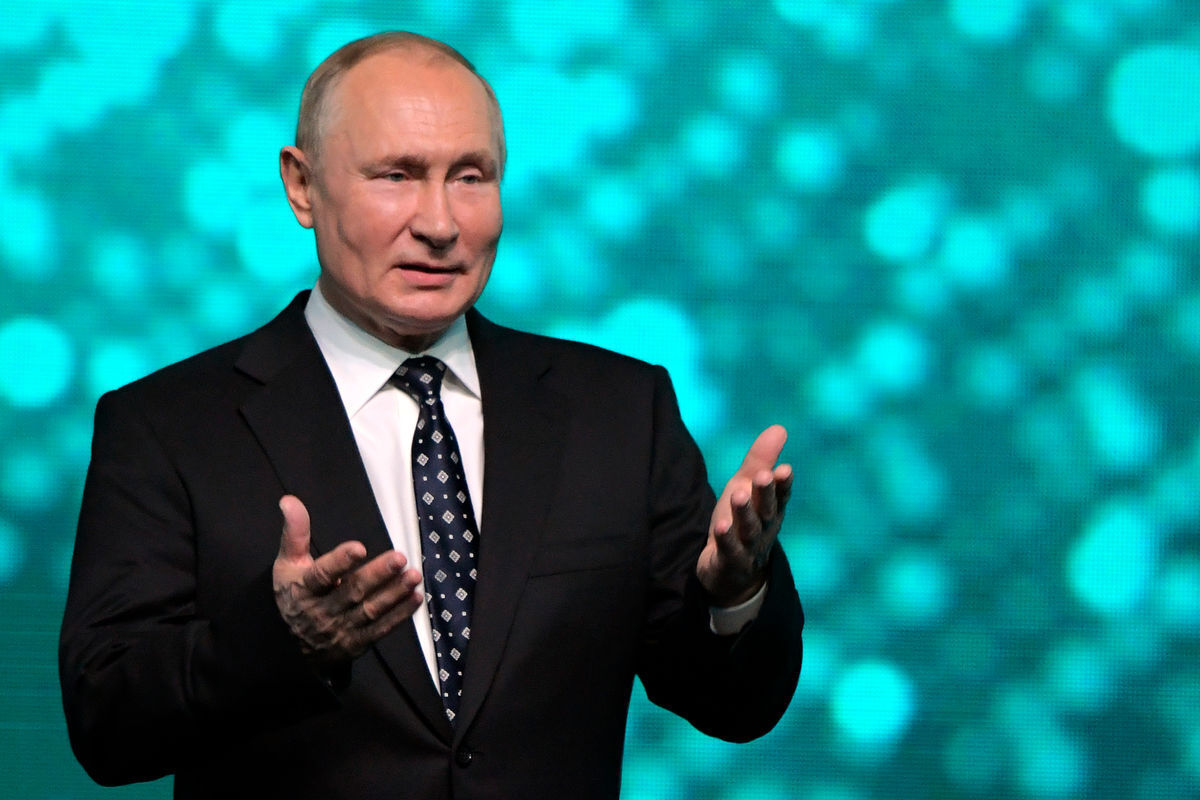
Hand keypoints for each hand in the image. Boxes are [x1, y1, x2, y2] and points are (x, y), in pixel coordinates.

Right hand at [273, 495, 423, 666]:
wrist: (291, 648)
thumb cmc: (294, 595)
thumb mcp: (288, 565)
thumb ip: (294, 533)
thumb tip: (289, 500)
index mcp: (303, 589)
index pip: (321, 575)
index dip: (340, 562)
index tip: (359, 547)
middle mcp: (321, 611)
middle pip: (352, 592)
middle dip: (377, 575)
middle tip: (400, 557)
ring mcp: (340, 630)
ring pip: (370, 610)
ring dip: (394, 593)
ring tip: (414, 576)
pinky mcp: (356, 643)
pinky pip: (380, 629)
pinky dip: (399, 615)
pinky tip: (415, 597)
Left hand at [696, 425, 792, 606]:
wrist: (732, 571)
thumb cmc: (742, 521)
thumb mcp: (747, 487)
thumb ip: (761, 460)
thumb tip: (779, 428)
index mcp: (771, 509)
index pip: (780, 495)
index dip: (782, 484)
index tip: (785, 469)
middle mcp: (763, 528)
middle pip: (766, 510)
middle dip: (765, 493)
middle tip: (763, 476)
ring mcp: (748, 547)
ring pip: (748, 529)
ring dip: (744, 513)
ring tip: (738, 495)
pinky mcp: (729, 562)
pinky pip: (729, 551)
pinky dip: (726, 539)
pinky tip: (720, 526)